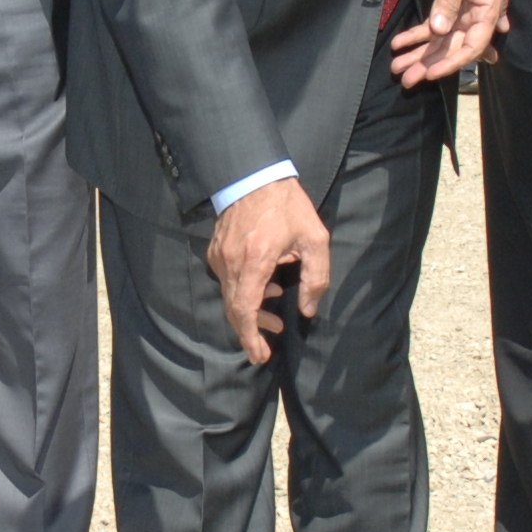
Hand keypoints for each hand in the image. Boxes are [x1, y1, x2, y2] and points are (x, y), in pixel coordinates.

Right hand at [206, 178, 330, 366]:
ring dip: (250, 310)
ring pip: (230, 296)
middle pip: (234, 309)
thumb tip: (307, 309)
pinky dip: (243, 292)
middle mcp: (232, 262)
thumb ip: (315, 278)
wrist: (254, 175)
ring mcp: (220, 256)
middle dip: (252, 330)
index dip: (250, 337)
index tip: (259, 355)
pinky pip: (227, 281)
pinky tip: (265, 286)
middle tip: (270, 340)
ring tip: (274, 312)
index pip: (244, 309)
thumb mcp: (315, 239)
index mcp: (255, 260)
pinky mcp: (216, 251)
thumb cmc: (287, 205)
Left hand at [389, 0, 507, 84]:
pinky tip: (398, 45)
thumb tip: (439, 28)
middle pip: (452, 48)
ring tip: (397, 69)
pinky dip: (414, 36)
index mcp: (487, 12)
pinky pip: (430, 27)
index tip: (432, 72)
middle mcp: (474, 19)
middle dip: (429, 65)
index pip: (472, 46)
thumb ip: (450, 0)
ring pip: (439, 42)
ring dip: (419, 55)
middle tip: (407, 80)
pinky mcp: (446, 9)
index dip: (452, 62)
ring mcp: (459, 15)